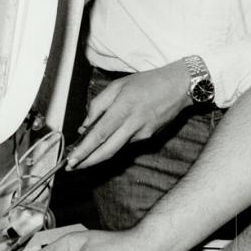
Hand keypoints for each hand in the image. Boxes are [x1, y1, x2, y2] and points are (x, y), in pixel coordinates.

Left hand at [66, 63, 190, 168]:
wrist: (179, 87)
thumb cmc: (148, 82)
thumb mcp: (118, 85)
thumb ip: (99, 105)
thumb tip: (85, 125)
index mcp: (123, 107)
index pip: (100, 134)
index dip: (84, 150)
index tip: (71, 160)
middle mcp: (133, 124)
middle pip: (107, 151)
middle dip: (88, 162)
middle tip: (72, 168)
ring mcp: (143, 133)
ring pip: (117, 148)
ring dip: (100, 152)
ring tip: (85, 152)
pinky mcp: (149, 138)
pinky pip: (127, 142)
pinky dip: (116, 141)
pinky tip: (113, 136)